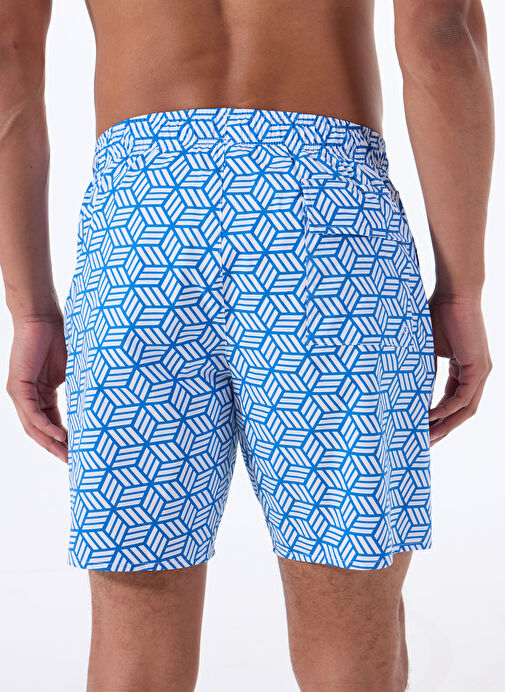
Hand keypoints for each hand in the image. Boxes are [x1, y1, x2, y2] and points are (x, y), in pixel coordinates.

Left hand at [6, 313, 67, 462]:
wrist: (43, 318)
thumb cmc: (59, 339)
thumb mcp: (72, 372)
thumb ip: (77, 391)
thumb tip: (96, 406)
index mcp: (41, 394)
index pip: (51, 423)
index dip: (64, 440)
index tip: (80, 451)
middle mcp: (28, 397)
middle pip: (40, 431)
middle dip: (57, 448)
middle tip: (74, 463)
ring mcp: (21, 393)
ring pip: (34, 426)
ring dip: (51, 442)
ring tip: (68, 455)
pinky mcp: (18, 387)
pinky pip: (32, 414)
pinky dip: (45, 426)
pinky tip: (59, 436)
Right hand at [428, 291, 491, 445]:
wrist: (454, 293)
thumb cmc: (439, 313)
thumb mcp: (427, 348)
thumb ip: (424, 370)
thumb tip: (409, 389)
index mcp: (465, 369)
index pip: (453, 401)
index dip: (438, 418)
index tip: (420, 429)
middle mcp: (477, 374)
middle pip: (462, 412)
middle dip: (443, 429)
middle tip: (424, 443)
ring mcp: (480, 372)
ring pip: (465, 409)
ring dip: (445, 425)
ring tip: (426, 437)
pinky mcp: (477, 368)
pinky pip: (462, 398)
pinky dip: (446, 410)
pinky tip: (430, 417)